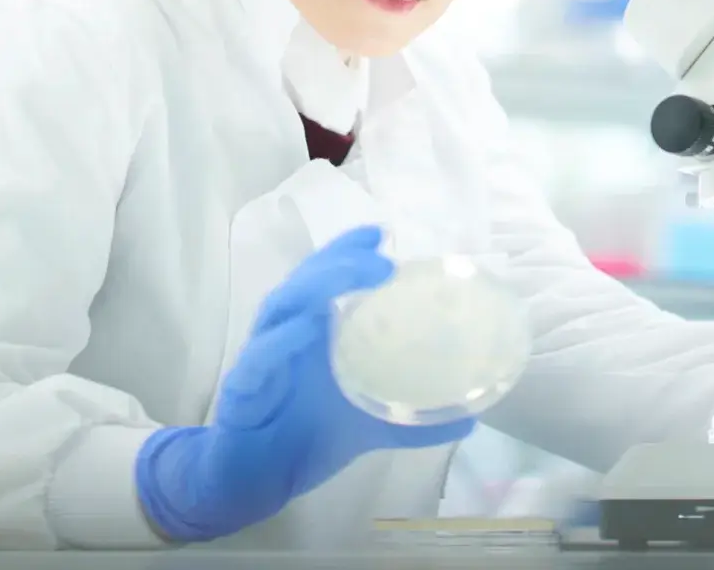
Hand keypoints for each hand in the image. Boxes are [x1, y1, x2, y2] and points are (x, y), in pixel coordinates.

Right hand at [135, 225, 476, 542]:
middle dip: (338, 261)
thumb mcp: (371, 427)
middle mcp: (285, 336)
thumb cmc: (308, 438)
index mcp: (313, 335)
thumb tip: (470, 417)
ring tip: (350, 275)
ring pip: (280, 309)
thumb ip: (414, 422)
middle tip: (377, 251)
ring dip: (314, 288)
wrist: (260, 478)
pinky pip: (259, 358)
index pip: (326, 281)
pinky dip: (279, 341)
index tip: (382, 234)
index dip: (349, 253)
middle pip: (305, 283)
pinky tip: (305, 329)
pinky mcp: (243, 389)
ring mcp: (262, 358)